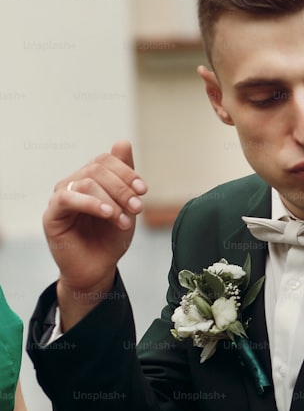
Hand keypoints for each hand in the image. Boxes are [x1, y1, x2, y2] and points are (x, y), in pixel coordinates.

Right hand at [43, 140, 146, 329]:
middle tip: (137, 207)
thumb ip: (125, 177)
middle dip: (122, 188)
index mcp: (91, 180)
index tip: (144, 190)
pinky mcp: (52, 215)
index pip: (105, 161)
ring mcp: (61, 198)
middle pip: (97, 169)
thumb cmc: (111, 238)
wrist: (99, 268)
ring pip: (86, 183)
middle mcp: (74, 185)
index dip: (127, 172)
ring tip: (125, 219)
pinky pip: (68, 198)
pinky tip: (107, 214)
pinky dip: (91, 203)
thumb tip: (122, 142)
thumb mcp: (126, 206)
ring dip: (112, 200)